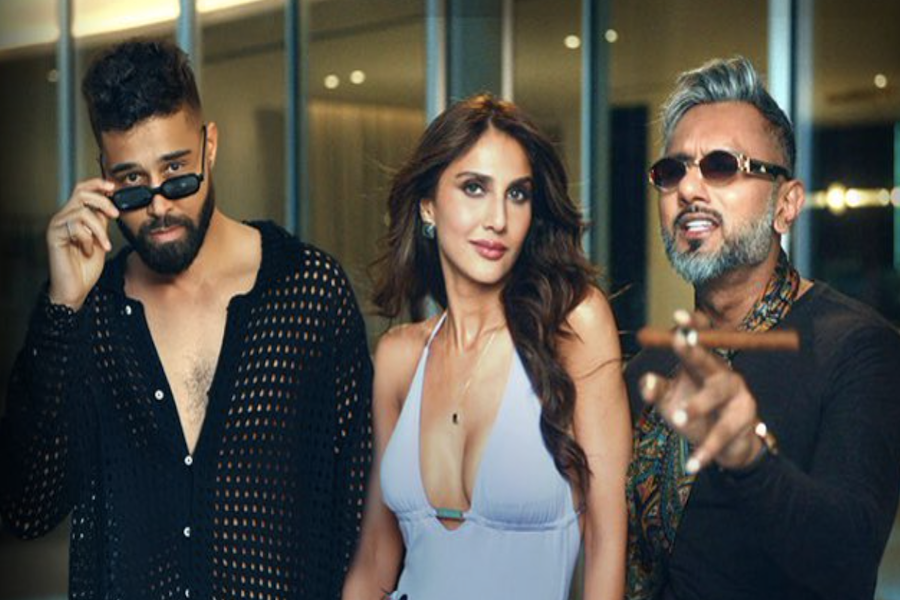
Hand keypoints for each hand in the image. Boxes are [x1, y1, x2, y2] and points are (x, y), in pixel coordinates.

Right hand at [46, 179, 119, 309]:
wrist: (76, 288)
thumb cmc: (86, 267)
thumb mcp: (100, 240)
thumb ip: (102, 222)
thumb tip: (110, 205)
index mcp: (74, 216)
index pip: (82, 190)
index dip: (97, 185)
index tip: (113, 187)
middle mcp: (63, 217)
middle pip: (81, 193)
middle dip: (103, 202)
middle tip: (116, 215)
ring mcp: (57, 226)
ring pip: (82, 212)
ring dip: (99, 230)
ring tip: (104, 245)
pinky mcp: (54, 236)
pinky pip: (75, 227)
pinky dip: (88, 239)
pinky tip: (88, 251)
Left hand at [638, 310, 763, 472]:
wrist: (725, 448)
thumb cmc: (693, 414)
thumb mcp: (668, 402)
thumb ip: (655, 390)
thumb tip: (647, 380)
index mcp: (702, 365)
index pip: (700, 339)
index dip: (692, 326)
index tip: (677, 316)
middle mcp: (722, 374)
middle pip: (709, 360)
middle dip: (694, 350)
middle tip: (679, 341)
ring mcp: (737, 395)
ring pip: (717, 396)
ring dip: (698, 406)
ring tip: (679, 420)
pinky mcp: (745, 420)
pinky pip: (722, 434)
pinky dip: (706, 451)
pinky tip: (692, 465)